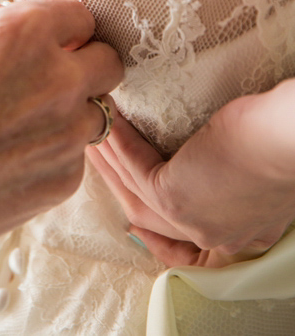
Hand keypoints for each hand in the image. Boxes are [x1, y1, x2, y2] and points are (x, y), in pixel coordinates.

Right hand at [0, 0, 122, 308]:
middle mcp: (57, 79)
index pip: (79, 16)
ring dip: (66, 114)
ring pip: (93, 113)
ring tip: (15, 127)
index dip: (61, 28)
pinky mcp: (65, 180)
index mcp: (23, 34)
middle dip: (82, 66)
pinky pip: (72, 157)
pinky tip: (4, 160)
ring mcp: (67, 133)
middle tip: (43, 80)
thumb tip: (5, 18)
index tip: (49, 39)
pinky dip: (47, 155)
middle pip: (107, 63)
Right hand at [89, 90, 294, 267]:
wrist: (289, 137)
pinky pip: (134, 171)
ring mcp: (194, 221)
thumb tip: (204, 159)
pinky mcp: (175, 198)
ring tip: (97, 130)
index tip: (134, 213)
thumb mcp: (258, 168)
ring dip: (110, 161)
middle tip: (102, 154)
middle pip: (151, 220)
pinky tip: (108, 122)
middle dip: (120, 185)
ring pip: (136, 196)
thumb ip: (229, 179)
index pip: (191, 250)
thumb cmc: (284, 141)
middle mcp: (217, 236)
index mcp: (243, 235)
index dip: (156, 235)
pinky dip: (116, 145)